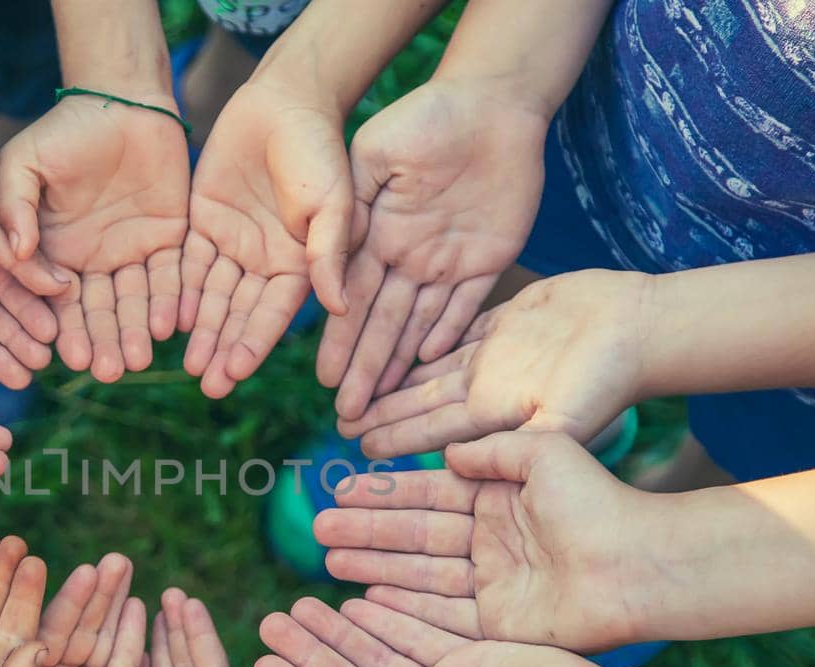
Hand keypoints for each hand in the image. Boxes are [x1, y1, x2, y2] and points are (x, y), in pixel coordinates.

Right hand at [0, 96, 190, 381]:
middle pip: (100, 311)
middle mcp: (95, 261)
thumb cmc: (64, 130)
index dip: (63, 328)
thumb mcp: (25, 162)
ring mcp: (132, 253)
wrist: (121, 101)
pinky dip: (171, 300)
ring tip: (137, 361)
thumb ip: (14, 205)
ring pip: (136, 301)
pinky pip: (172, 276)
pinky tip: (168, 325)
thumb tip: (15, 251)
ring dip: (136, 331)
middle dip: (103, 341)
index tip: (65, 357)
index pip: (58, 300)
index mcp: (56, 252)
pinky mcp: (169, 239)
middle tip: (106, 372)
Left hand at [0, 554, 146, 666]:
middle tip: (103, 557)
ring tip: (121, 565)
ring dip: (113, 600)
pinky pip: (128, 662)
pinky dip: (134, 635)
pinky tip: (140, 606)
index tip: (40, 558)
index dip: (40, 592)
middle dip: (90, 589)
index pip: (37, 623)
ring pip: (103, 634)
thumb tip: (31, 636)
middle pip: (76, 621)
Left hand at [180, 79, 353, 398]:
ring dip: (199, 329)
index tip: (235, 371)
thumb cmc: (319, 150)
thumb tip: (341, 308)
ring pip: (210, 296)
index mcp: (298, 264)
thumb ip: (329, 254)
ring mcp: (232, 244)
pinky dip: (177, 290)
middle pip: (239, 313)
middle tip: (206, 384)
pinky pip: (186, 263)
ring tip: (185, 364)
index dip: (254, 342)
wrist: (284, 101)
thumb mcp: (332, 204)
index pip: (273, 313)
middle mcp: (263, 262)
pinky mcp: (202, 223)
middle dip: (222, 348)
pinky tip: (166, 318)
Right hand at [315, 432, 668, 653]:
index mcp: (500, 499)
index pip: (430, 493)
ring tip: (327, 559)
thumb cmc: (597, 502)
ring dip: (373, 565)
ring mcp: (492, 584)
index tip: (341, 487)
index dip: (386, 491)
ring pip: (418, 572)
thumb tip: (447, 453)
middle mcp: (490, 541)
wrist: (639, 564)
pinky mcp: (497, 624)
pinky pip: (439, 613)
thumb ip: (493, 449)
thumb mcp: (545, 452)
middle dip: (366, 530)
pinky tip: (364, 594)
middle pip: (415, 535)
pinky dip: (401, 604)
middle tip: (317, 527)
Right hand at [318, 78, 549, 420]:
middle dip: (364, 369)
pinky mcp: (487, 259)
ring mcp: (446, 261)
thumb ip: (349, 211)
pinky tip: (428, 365)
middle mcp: (406, 256)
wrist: (490, 102)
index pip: (352, 299)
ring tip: (383, 407)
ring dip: (400, 365)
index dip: (339, 341)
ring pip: (420, 324)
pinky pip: (467, 306)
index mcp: (375, 235)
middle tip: (349, 416)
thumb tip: (326, 267)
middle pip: (383, 324)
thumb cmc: (424, 118)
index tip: (324, 380)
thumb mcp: (372, 156)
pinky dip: (449, 334)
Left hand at [337, 269, 653, 457]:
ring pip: (431, 367)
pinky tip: (399, 342)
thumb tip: (454, 466)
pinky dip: (427, 335)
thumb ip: (513, 449)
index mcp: (493, 414)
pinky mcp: (509, 321)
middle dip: (380, 411)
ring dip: (395, 375)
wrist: (645, 329)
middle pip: (421, 402)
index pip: (429, 430)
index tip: (352, 446)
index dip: (390, 436)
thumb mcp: (562, 425)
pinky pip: (455, 328)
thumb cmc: (611, 380)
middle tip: (338, 422)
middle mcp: (489, 388)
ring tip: (359, 383)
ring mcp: (498, 355)